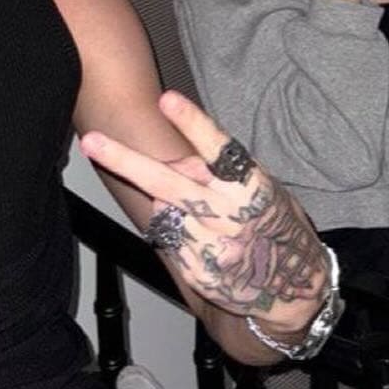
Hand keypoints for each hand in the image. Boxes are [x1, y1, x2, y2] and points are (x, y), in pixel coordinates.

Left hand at [80, 90, 326, 335]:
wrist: (296, 288)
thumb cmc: (273, 224)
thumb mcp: (261, 190)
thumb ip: (220, 174)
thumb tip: (177, 163)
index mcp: (250, 185)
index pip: (218, 147)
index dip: (192, 122)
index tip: (168, 100)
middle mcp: (230, 214)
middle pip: (168, 182)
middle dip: (124, 160)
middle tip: (92, 141)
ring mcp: (211, 245)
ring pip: (164, 210)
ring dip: (171, 206)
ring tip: (207, 219)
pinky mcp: (198, 270)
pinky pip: (170, 240)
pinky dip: (179, 235)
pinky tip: (206, 242)